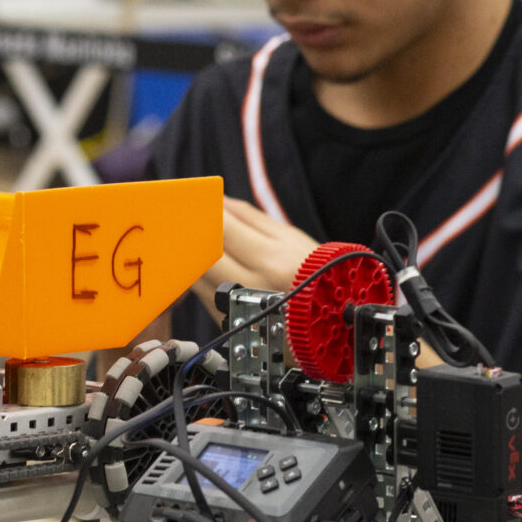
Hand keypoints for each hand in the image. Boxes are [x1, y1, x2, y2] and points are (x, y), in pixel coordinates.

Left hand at [193, 199, 322, 309]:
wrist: (333, 322)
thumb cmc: (317, 277)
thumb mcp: (292, 239)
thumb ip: (251, 218)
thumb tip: (220, 200)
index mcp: (273, 260)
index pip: (224, 229)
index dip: (205, 212)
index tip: (196, 200)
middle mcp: (254, 285)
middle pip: (205, 253)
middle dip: (193, 234)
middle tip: (188, 220)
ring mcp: (239, 306)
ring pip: (198, 274)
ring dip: (192, 255)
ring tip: (194, 240)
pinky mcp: (228, 322)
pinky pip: (201, 293)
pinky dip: (198, 276)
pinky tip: (204, 265)